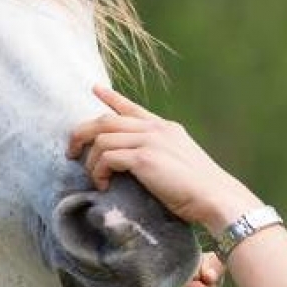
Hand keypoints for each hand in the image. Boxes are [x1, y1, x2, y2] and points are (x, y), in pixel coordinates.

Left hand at [67, 85, 262, 232]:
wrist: (215, 196)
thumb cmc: (199, 190)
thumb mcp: (180, 163)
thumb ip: (161, 154)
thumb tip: (140, 163)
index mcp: (166, 128)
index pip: (132, 108)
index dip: (111, 98)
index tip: (95, 89)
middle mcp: (156, 129)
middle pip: (106, 120)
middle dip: (82, 134)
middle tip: (71, 152)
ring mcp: (150, 141)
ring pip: (102, 138)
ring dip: (91, 161)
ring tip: (94, 178)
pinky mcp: (144, 158)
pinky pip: (107, 157)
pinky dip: (99, 172)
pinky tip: (103, 185)